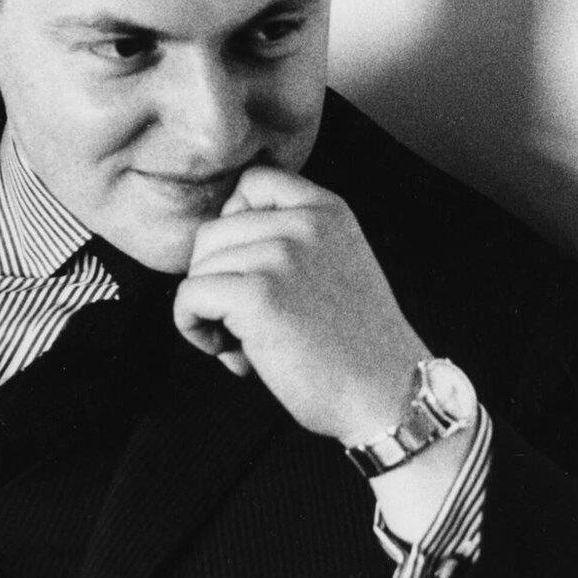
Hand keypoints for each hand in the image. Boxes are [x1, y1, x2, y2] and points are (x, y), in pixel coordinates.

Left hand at [173, 165, 427, 444]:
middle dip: (216, 279)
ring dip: (208, 311)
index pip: (252, 182)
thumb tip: (214, 248)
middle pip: (213, 232)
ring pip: (198, 268)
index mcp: (327, 210)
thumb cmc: (359, 348)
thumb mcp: (339, 265)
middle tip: (246, 324)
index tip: (247, 269)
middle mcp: (304, 223)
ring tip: (246, 345)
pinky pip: (189, 298)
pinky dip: (194, 329)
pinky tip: (232, 354)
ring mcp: (281, 256)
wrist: (389, 395)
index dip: (234, 225)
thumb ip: (293, 242)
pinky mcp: (258, 295)